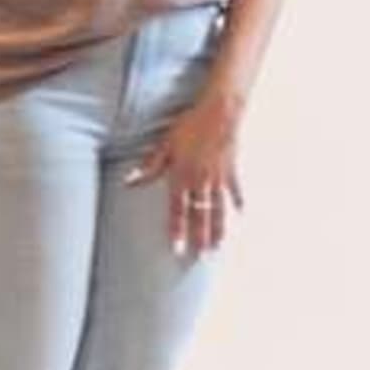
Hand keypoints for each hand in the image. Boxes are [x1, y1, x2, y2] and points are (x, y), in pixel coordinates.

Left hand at [130, 87, 243, 260]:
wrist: (219, 111)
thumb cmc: (189, 125)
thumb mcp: (165, 144)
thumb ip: (150, 165)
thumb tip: (129, 181)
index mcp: (183, 176)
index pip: (178, 210)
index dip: (177, 230)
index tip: (177, 249)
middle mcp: (201, 181)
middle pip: (200, 215)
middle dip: (200, 237)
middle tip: (201, 258)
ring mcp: (218, 177)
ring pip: (218, 208)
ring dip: (218, 228)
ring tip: (218, 246)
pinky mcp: (231, 169)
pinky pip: (234, 190)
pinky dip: (237, 202)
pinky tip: (240, 215)